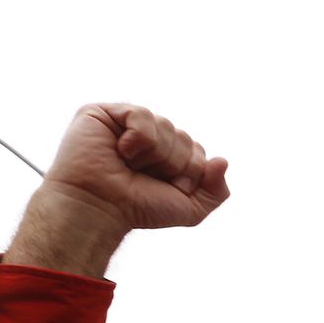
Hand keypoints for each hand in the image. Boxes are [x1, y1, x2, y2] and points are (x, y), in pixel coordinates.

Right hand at [43, 104, 227, 231]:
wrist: (100, 209)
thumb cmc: (138, 209)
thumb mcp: (189, 208)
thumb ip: (216, 189)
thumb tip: (222, 160)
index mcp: (166, 155)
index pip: (198, 151)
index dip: (189, 173)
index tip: (166, 187)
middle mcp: (147, 137)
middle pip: (185, 138)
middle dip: (173, 164)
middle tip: (144, 176)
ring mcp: (125, 124)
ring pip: (167, 126)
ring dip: (156, 154)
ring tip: (129, 165)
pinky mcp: (102, 113)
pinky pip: (142, 115)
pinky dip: (139, 138)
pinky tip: (122, 150)